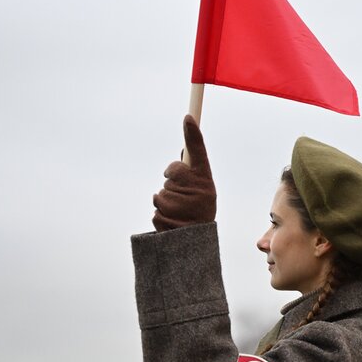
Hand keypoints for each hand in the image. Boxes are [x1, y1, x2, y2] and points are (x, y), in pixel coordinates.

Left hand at [152, 115, 216, 230]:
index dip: (193, 134)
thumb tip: (180, 155)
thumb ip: (190, 175)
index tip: (189, 116)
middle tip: (183, 199)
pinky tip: (173, 223)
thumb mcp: (202, 192)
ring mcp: (180, 204)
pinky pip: (155, 209)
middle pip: (170, 173)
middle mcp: (196, 190)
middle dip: (171, 183)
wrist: (196, 245)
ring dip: (164, 203)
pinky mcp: (165, 217)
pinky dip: (161, 216)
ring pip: (160, 193)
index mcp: (205, 182)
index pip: (199, 153)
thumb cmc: (199, 213)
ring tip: (179, 215)